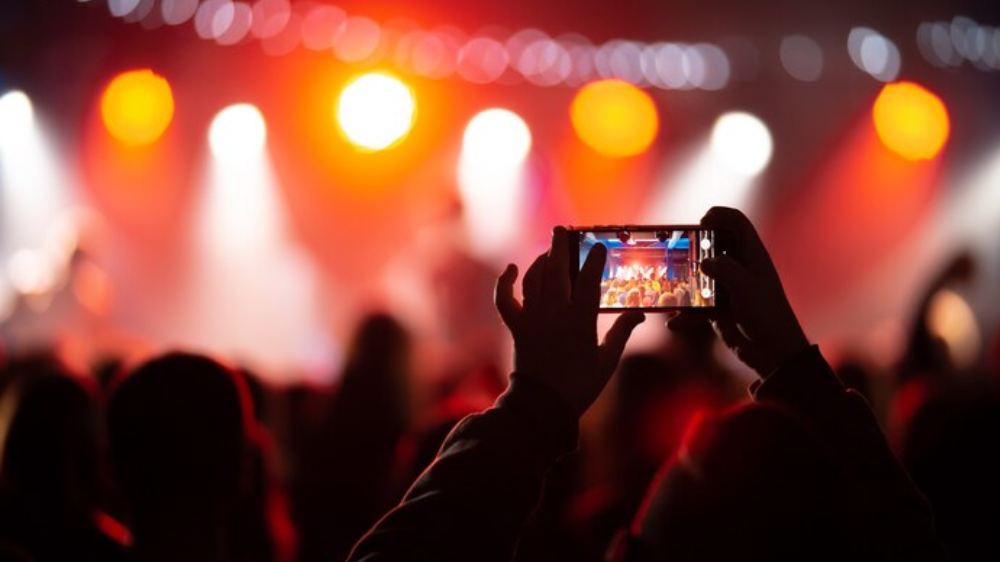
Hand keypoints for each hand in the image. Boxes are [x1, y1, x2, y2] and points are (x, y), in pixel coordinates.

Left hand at [495, 227, 644, 415]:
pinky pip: (505, 300)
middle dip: (560, 246)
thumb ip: (622, 332)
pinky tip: (511, 269)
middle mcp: (555, 314)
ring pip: (534, 279)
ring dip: (541, 260)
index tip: (599, 245)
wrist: (543, 406)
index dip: (594, 260)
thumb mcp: (607, 361)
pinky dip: (505, 282)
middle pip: (557, 271)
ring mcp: (533, 319)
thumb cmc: (580, 386)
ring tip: (550, 250)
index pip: (589, 281)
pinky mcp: (517, 327)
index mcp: (580, 321)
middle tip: (563, 230)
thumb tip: (640, 312)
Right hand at [669, 207, 808, 376]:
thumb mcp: (747, 289)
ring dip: (684, 283)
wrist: (775, 355)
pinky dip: (685, 314)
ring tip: (669, 289)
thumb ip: (726, 270)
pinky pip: (696, 306)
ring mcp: (728, 288)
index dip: (718, 215)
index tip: (700, 223)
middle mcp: (739, 268)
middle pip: (711, 246)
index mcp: (752, 256)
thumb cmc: (768, 317)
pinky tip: (674, 323)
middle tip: (675, 253)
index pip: (736, 222)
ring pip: (700, 276)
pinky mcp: (719, 309)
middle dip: (692, 248)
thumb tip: (704, 262)